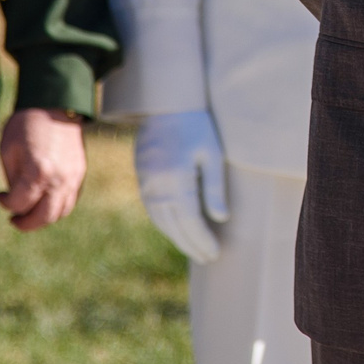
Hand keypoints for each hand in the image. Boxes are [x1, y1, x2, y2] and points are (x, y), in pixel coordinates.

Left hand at [0, 107, 87, 230]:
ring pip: (60, 212)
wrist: (54, 104)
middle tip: (14, 220)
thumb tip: (14, 198)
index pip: (20, 204)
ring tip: (29, 212)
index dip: (4, 203)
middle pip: (43, 216)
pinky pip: (70, 201)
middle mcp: (59, 179)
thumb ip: (12, 179)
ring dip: (43, 218)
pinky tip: (44, 200)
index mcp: (38, 172)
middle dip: (25, 223)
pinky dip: (57, 207)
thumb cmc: (26, 125)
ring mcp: (73, 178)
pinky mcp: (80, 173)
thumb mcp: (8, 150)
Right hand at [134, 108, 229, 263]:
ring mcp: (146, 184)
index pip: (191, 222)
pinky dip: (166, 225)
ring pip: (162, 221)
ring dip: (178, 238)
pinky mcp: (142, 180)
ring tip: (195, 249)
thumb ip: (215, 188)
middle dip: (192, 245)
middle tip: (208, 258)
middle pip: (175, 227)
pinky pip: (153, 211)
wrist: (165, 105)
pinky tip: (177, 230)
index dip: (203, 240)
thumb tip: (221, 219)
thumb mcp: (213, 154)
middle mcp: (158, 187)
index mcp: (177, 181)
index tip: (215, 253)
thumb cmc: (196, 126)